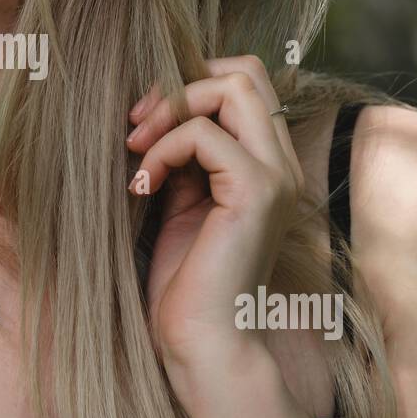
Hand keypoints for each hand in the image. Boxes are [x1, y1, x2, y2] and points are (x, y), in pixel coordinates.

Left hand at [126, 56, 303, 401]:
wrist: (203, 344)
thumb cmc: (185, 284)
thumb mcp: (178, 203)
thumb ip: (181, 157)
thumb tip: (152, 111)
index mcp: (266, 165)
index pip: (243, 84)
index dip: (188, 85)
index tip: (142, 122)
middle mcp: (281, 164)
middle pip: (244, 72)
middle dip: (180, 84)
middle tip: (136, 125)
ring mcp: (275, 176)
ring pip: (233, 88)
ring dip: (170, 109)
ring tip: (135, 150)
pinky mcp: (255, 192)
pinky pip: (204, 133)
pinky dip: (163, 149)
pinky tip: (142, 185)